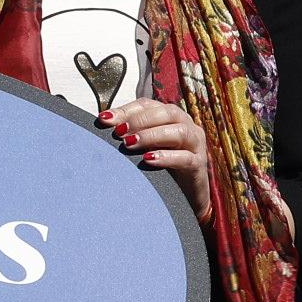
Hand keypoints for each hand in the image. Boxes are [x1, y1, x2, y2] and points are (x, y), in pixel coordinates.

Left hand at [105, 100, 213, 223]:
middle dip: (141, 121)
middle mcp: (186, 126)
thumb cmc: (160, 166)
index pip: (149, 105)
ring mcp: (196, 145)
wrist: (184, 195)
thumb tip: (103, 122)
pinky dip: (166, 157)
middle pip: (168, 113)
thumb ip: (128, 133)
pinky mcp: (199, 164)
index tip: (105, 119)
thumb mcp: (143, 147)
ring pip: (180, 131)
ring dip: (152, 135)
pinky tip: (148, 160)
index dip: (127, 110)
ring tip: (130, 144)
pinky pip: (186, 158)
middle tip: (119, 133)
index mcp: (171, 118)